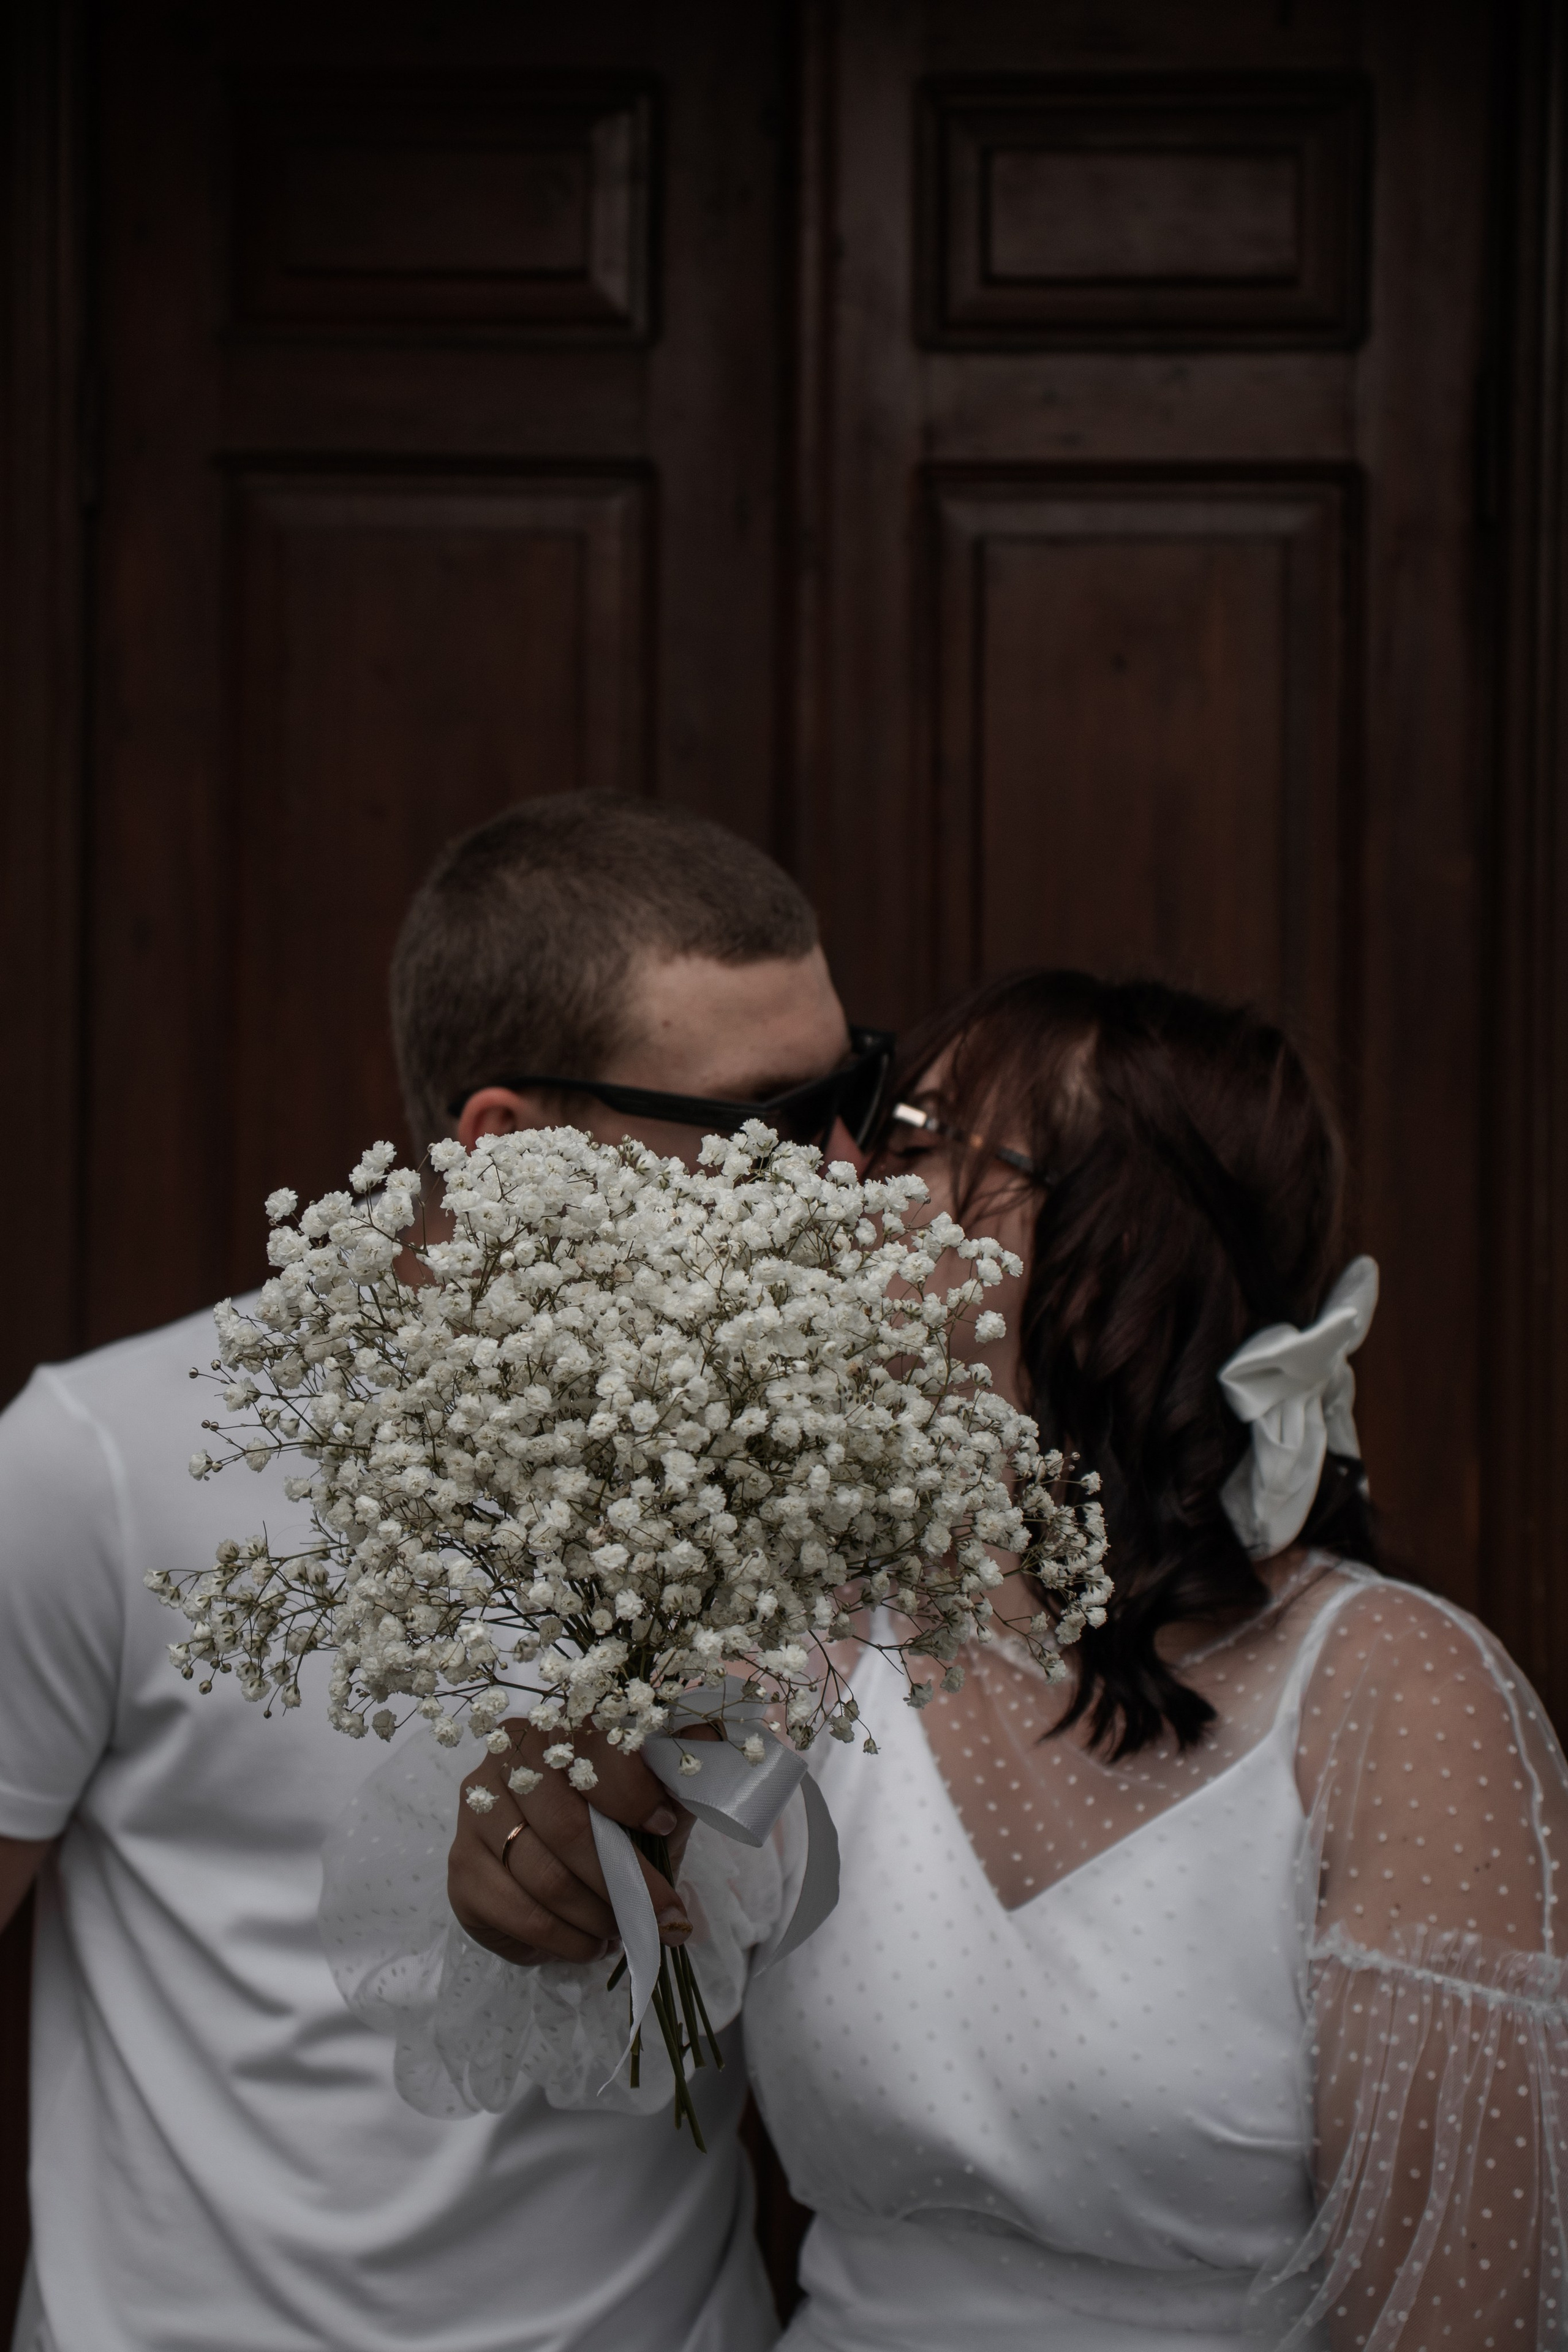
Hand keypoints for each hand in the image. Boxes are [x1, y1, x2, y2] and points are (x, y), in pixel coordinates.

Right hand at [449, 1719, 697, 1966]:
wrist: (566, 1880)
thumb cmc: (615, 1827)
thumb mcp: (655, 1797)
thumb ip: (677, 1771)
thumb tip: (713, 1733)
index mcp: (555, 1726)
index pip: (588, 1751)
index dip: (631, 1792)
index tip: (665, 1826)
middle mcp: (504, 1759)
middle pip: (566, 1825)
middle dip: (622, 1879)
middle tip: (659, 1912)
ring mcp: (475, 1814)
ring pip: (543, 1875)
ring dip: (596, 1915)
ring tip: (623, 1929)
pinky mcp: (461, 1870)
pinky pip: (517, 1913)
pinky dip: (564, 1940)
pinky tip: (589, 1943)